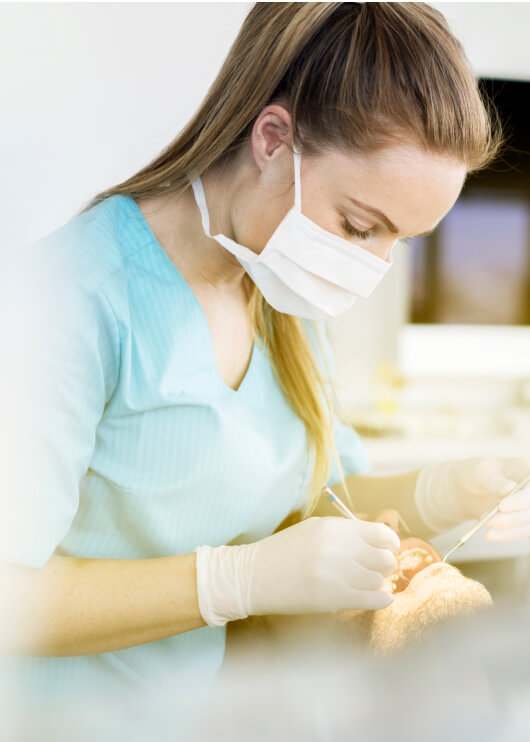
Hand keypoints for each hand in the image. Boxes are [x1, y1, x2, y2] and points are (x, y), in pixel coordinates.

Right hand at [194, 516, 399, 626]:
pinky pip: (374, 599)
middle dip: (384, 565)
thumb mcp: (314, 530)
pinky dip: (381, 600)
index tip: (386, 551)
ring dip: (375, 583)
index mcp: (333, 527)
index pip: (381, 534)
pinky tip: (377, 598)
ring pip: (379, 580)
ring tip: (363, 584)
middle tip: (375, 570)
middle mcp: (338, 548)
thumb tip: (381, 542)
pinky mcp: (333, 598)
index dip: (390, 544)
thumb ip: (346, 534)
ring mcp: (336, 573)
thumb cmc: (284, 552)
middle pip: (385, 558)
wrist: (252, 576)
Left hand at [414, 456, 529, 538]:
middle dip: (513, 518)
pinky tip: (492, 534)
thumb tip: (509, 488)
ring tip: (487, 531)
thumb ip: (494, 480)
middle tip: (490, 521)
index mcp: (524, 470)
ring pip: (529, 524)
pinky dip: (509, 535)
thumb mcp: (480, 472)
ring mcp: (527, 506)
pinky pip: (522, 531)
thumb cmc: (475, 474)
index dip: (521, 500)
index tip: (502, 506)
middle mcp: (529, 489)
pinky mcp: (524, 520)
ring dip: (510, 530)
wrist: (467, 489)